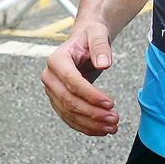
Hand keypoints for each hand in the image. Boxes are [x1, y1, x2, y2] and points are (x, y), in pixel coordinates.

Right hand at [41, 21, 120, 136]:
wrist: (83, 42)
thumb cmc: (90, 36)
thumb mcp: (97, 33)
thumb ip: (100, 46)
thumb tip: (103, 64)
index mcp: (56, 59)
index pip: (71, 82)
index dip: (90, 95)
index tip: (110, 103)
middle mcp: (50, 77)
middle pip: (68, 101)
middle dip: (92, 113)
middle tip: (115, 118)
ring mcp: (52, 91)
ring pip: (69, 113)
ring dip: (91, 124)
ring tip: (112, 127)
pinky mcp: (58, 101)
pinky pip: (70, 118)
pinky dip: (86, 127)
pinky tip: (102, 130)